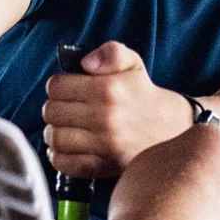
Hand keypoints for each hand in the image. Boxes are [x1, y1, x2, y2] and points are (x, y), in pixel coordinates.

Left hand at [41, 42, 192, 177]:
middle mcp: (105, 118)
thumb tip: (86, 63)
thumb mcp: (132, 63)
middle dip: (55, 107)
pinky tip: (67, 146)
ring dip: (54, 131)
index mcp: (108, 90)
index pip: (57, 86)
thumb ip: (110, 52)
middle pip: (51, 112)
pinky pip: (64, 164)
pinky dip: (58, 156)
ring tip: (65, 127)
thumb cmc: (142, 95)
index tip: (67, 89)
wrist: (168, 129)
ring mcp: (103, 145)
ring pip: (55, 137)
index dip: (58, 86)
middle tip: (66, 108)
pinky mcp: (102, 166)